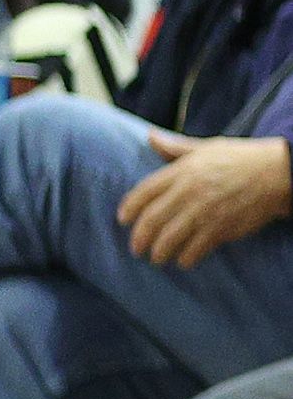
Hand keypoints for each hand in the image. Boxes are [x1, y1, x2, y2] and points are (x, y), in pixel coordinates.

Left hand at [120, 129, 292, 268]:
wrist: (278, 173)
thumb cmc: (241, 159)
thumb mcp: (206, 147)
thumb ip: (175, 147)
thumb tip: (149, 136)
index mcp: (181, 171)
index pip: (143, 192)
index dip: (129, 208)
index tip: (122, 220)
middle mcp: (188, 192)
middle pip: (151, 220)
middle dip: (139, 238)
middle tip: (135, 248)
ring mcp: (204, 212)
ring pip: (169, 238)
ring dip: (158, 252)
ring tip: (156, 258)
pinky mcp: (221, 228)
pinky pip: (195, 249)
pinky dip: (186, 258)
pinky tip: (183, 261)